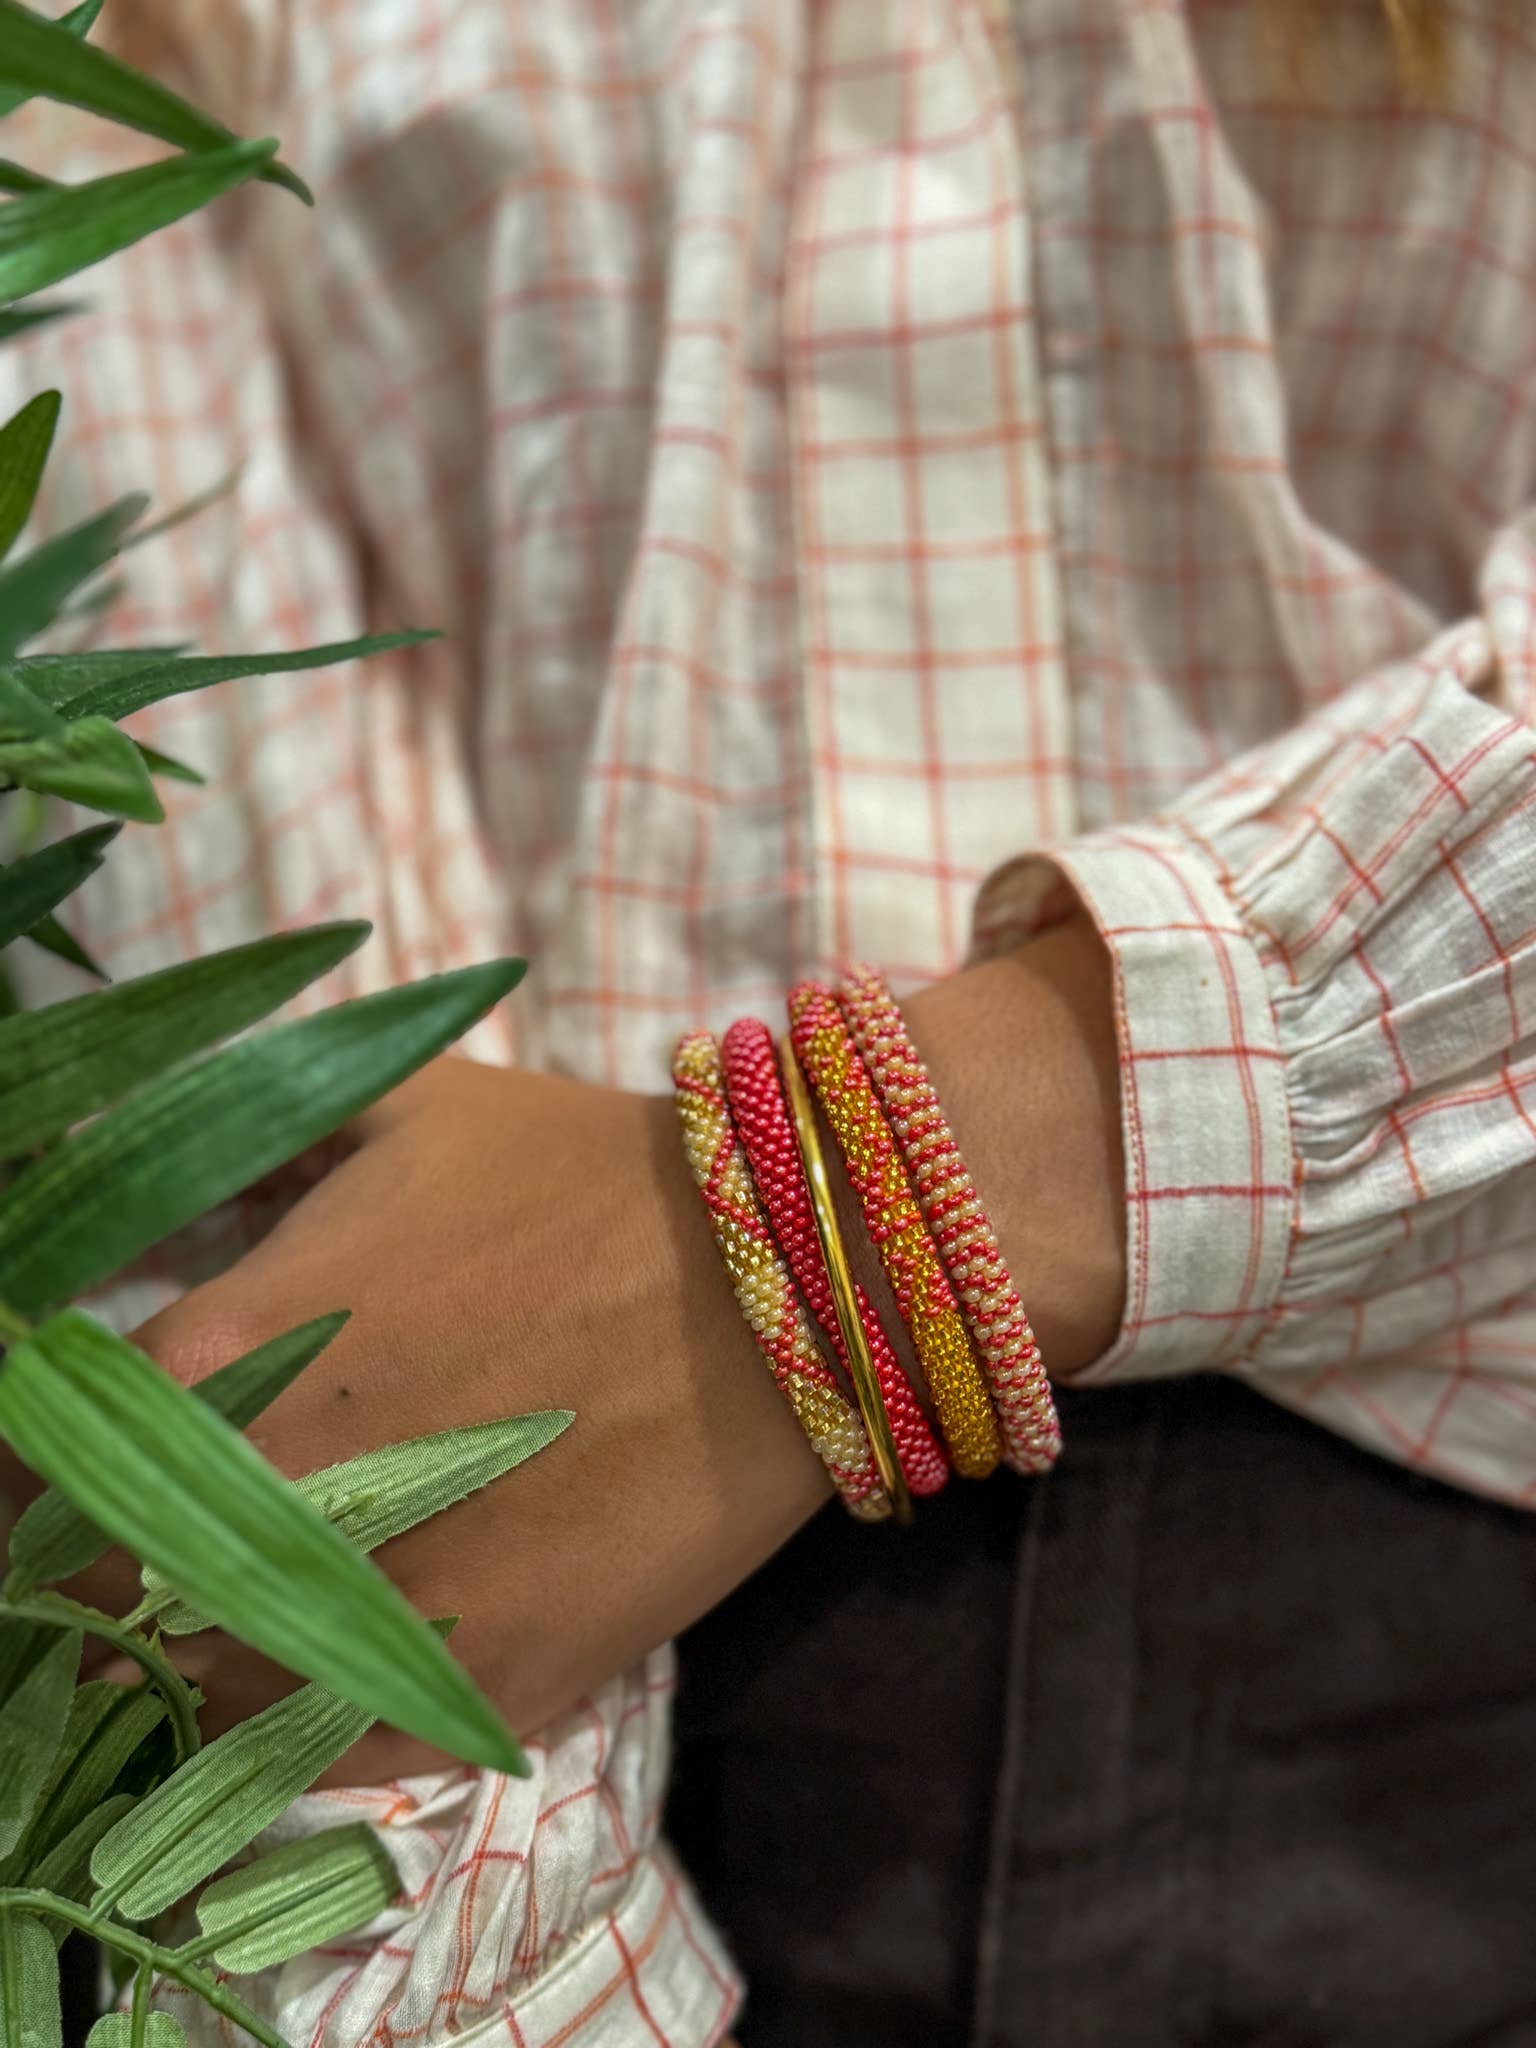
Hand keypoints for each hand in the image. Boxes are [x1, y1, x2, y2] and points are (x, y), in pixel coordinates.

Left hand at [60, 917, 1123, 1780]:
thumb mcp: (401, 1103)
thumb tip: (128, 1133)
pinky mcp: (484, 1688)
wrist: (786, 1276)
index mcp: (224, 1354)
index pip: (24, 1458)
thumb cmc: (582, 1174)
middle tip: (122, 1544)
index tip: (41, 1460)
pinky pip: (326, 1755)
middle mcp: (274, 1504)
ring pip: (191, 1701)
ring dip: (171, 1666)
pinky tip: (305, 1670)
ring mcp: (381, 1615)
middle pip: (87, 1599)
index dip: (14, 1470)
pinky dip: (287, 1729)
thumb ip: (250, 1117)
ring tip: (210, 1612)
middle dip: (77, 1576)